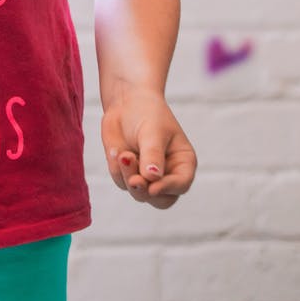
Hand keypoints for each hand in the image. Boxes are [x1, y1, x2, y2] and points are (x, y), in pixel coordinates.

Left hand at [101, 86, 196, 208]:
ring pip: (138, 193)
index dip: (168, 188)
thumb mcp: (152, 131)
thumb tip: (152, 178)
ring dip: (128, 177)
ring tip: (123, 155)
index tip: (152, 187)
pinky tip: (116, 150)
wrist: (125, 101)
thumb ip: (152, 154)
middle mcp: (167, 174)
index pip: (181, 185)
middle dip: (145, 191)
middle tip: (134, 180)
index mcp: (183, 162)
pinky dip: (117, 169)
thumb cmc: (147, 112)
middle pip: (160, 199)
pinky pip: (121, 181)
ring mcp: (146, 177)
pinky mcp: (128, 174)